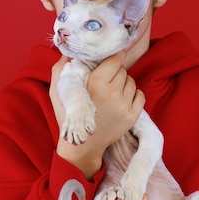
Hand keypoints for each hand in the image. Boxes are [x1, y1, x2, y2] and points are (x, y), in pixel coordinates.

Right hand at [50, 52, 144, 178]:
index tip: (116, 55)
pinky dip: (134, 94)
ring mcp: (124, 106)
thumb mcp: (58, 91)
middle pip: (123, 71)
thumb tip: (68, 55)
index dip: (115, 57)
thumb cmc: (69, 116)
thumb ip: (60, 69)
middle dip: (116, 72)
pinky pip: (140, 95)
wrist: (81, 145)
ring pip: (132, 82)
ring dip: (124, 83)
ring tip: (112, 91)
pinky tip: (122, 98)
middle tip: (107, 79)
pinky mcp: (132, 117)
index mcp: (96, 84)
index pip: (115, 61)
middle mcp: (112, 94)